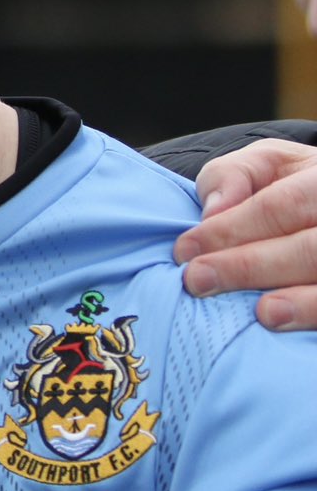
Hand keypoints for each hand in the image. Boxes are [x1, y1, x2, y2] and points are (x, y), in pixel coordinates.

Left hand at [176, 138, 316, 330]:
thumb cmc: (298, 185)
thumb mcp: (267, 164)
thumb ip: (234, 175)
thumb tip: (212, 211)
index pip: (283, 205)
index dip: (232, 229)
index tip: (185, 251)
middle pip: (310, 248)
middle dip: (251, 266)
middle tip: (199, 281)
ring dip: (302, 301)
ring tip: (264, 314)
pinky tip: (293, 326)